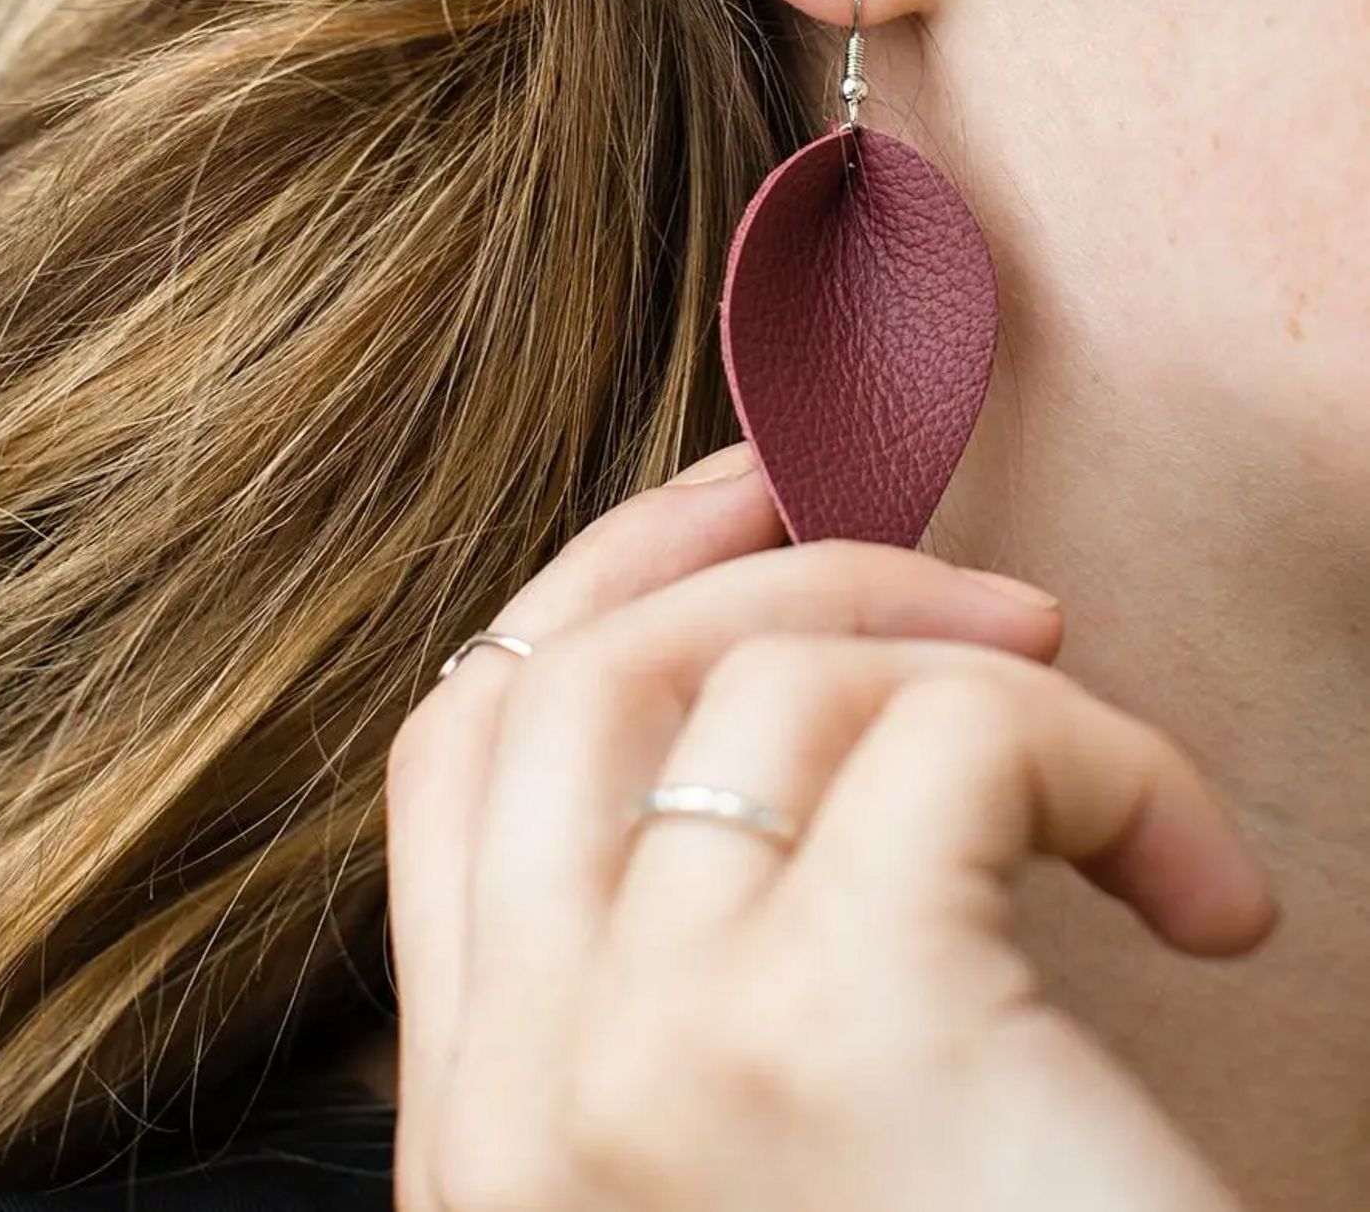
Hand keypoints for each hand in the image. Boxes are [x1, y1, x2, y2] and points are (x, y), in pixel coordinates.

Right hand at [386, 442, 1274, 1211]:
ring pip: (762, 680)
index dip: (590, 589)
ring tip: (1095, 759)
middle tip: (926, 555)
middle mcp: (527, 1086)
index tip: (724, 512)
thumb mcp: (716, 1193)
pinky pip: (958, 739)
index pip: (459, 751)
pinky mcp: (838, 1033)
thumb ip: (658, 1005)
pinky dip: (1101, 758)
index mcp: (485, 1124)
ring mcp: (651, 1057)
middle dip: (743, 557)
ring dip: (960, 658)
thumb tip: (750, 753)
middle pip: (570, 674)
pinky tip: (1197, 891)